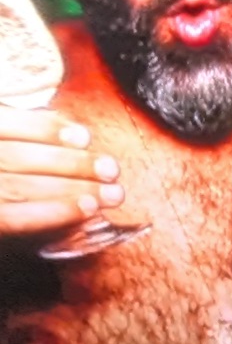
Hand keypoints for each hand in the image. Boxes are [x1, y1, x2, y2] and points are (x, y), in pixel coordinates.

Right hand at [0, 104, 118, 243]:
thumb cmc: (6, 183)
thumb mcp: (4, 147)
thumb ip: (18, 132)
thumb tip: (64, 123)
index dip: (40, 127)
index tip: (84, 135)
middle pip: (13, 158)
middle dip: (67, 162)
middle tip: (110, 168)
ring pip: (17, 188)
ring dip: (69, 188)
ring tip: (110, 192)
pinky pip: (13, 220)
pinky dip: (52, 212)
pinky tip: (86, 209)